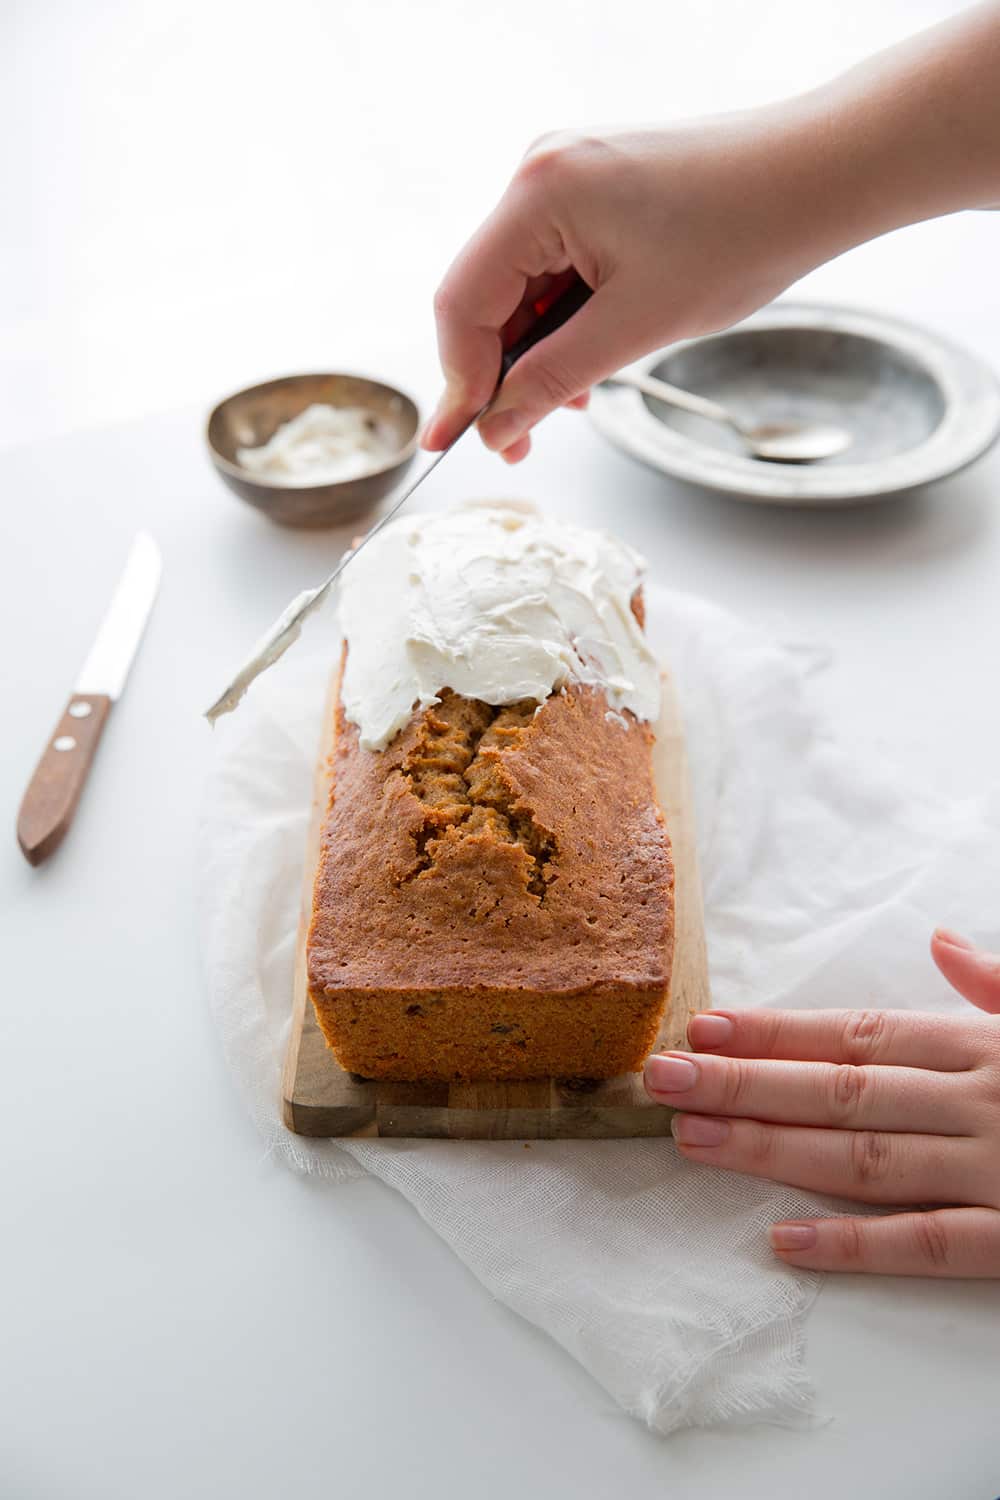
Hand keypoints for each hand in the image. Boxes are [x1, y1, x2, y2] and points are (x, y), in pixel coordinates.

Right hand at [422, 113, 840, 462]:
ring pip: (521, 287)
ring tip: (576, 400)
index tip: (462, 442)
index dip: (459, 381)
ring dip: (538, 351)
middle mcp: (540, 174)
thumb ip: (553, 381)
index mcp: (539, 194)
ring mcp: (567, 178)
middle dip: (502, 372)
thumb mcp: (637, 328)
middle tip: (522, 441)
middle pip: (485, 295)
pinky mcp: (594, 190)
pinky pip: (554, 267)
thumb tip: (496, 430)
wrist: (819, 175)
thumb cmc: (743, 235)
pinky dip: (565, 319)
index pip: (462, 303)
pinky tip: (592, 357)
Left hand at [645, 929, 999, 1276]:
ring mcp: (997, 1173)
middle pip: (841, 1092)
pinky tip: (785, 1238)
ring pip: (866, 1162)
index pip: (858, 1036)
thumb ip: (996, 985)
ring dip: (772, 1150)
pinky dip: (857, 1244)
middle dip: (744, 1084)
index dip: (775, 1033)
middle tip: (664, 1079)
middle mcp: (980, 1105)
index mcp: (982, 1049)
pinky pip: (931, 1245)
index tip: (702, 1030)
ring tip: (692, 1139)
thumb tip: (939, 941)